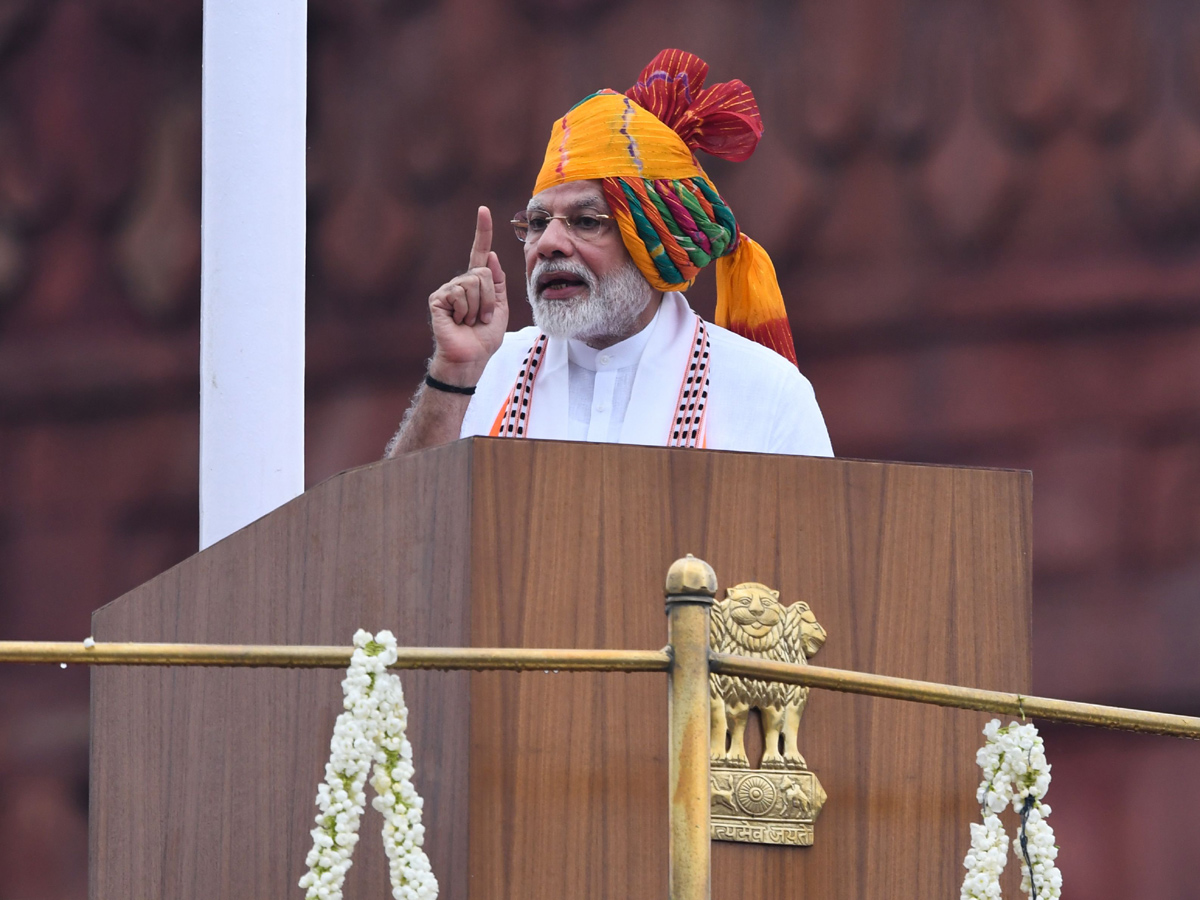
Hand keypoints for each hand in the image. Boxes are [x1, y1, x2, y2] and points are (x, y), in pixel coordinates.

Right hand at [427, 206, 509, 385]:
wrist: (471, 358)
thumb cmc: (484, 337)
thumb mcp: (500, 308)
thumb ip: (497, 283)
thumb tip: (490, 256)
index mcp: (476, 283)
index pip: (480, 252)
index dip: (483, 231)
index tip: (484, 210)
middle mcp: (461, 282)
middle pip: (482, 273)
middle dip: (489, 298)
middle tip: (482, 317)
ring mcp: (448, 290)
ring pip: (472, 283)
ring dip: (478, 307)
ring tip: (470, 321)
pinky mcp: (438, 299)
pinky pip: (459, 293)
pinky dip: (465, 311)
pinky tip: (458, 322)